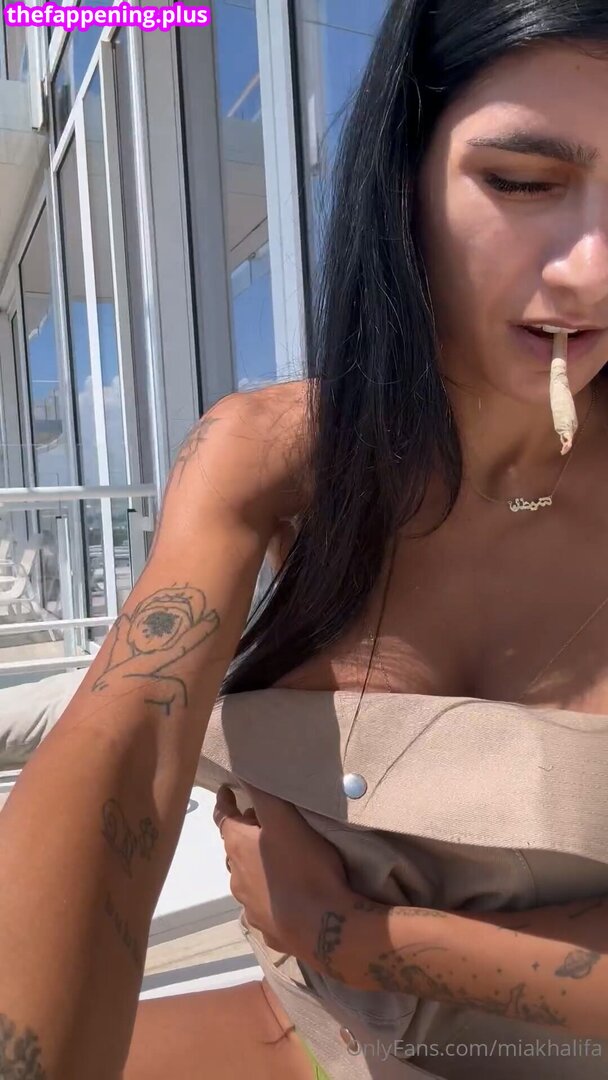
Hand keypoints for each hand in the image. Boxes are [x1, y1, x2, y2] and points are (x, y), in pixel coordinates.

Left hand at [213, 784, 350, 962]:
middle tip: (265, 822)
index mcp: (238, 848)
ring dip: (257, 865)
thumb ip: (264, 795)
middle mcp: (236, 877)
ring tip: (278, 858)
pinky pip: (263, 906)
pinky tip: (286, 895)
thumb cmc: (303, 866)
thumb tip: (241, 771)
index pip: (223, 818)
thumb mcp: (285, 820)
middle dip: (246, 833)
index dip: (225, 802)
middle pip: (235, 849)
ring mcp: (250, 907)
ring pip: (247, 879)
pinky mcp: (267, 929)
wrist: (324, 926)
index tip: (228, 791)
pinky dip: (269, 894)